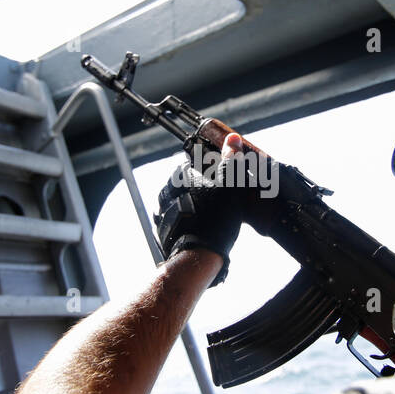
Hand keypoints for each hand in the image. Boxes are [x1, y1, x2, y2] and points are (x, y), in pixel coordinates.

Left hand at [154, 133, 248, 286]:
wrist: (198, 255)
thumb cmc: (217, 218)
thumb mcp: (229, 185)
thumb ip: (230, 160)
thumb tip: (233, 139)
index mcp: (182, 173)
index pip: (200, 166)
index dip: (215, 176)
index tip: (224, 188)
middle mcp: (167, 188)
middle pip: (191, 184)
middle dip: (204, 192)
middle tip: (221, 207)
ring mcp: (162, 208)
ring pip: (183, 202)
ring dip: (195, 207)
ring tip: (211, 221)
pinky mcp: (161, 226)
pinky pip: (177, 218)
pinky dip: (187, 222)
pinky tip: (200, 229)